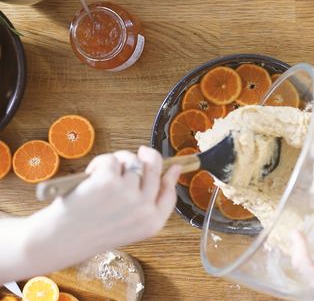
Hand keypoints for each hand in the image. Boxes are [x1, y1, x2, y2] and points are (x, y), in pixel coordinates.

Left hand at [15, 146, 180, 279]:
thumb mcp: (128, 226)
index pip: (170, 193)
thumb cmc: (90, 233)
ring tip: (99, 175)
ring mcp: (129, 194)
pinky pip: (112, 159)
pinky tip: (91, 175)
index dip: (171, 176)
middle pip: (155, 168)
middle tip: (138, 152)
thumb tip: (167, 174)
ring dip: (116, 162)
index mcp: (152, 223)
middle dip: (147, 156)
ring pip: (132, 161)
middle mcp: (144, 209)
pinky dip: (100, 162)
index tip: (172, 166)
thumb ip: (146, 205)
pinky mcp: (109, 181)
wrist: (61, 240)